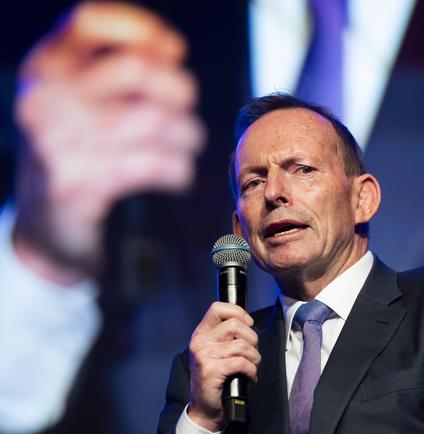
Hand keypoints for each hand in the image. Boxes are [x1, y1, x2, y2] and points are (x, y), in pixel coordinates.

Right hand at [12, 1, 204, 283]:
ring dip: (187, 136)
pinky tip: (178, 175)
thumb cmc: (77, 158)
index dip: (141, 28)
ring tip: (186, 147)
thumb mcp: (82, 106)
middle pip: (136, 69)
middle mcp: (46, 99)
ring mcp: (59, 142)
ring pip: (155, 120)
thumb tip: (171, 48)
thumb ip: (118, 75)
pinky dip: (179, 170)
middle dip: (180, 89)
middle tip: (186, 110)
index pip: (89, 22)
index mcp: (45, 70)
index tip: (173, 48)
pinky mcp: (80, 183)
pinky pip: (154, 164)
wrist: (46, 229)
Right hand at [188, 302, 260, 431]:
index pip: (218, 308)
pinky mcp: (211, 370)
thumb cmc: (217, 380)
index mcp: (201, 334)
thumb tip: (248, 324)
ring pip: (242, 345)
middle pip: (235, 325)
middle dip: (252, 339)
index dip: (238, 313)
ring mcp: (204, 356)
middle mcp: (200, 342)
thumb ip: (228, 336)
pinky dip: (251, 370)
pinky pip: (241, 362)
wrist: (205, 410)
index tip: (248, 324)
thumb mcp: (217, 352)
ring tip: (251, 367)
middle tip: (252, 353)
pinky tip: (249, 376)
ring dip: (254, 357)